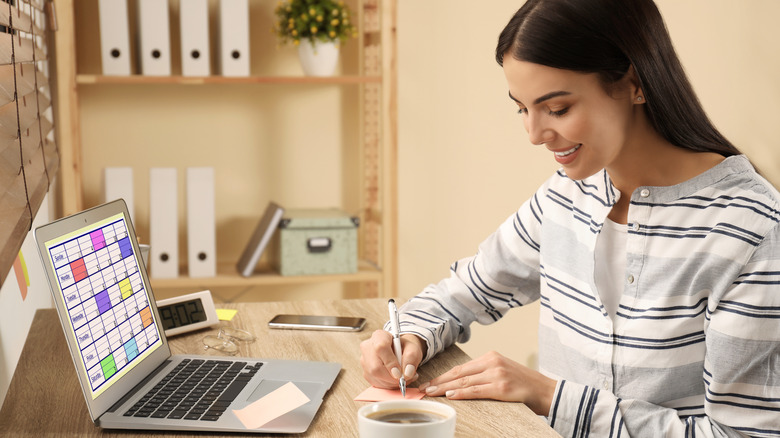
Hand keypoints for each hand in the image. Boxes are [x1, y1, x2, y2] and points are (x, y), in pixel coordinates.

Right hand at [360, 330, 425, 388]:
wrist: (399, 351)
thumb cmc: (404, 348)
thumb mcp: (413, 349)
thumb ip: (411, 358)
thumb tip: (407, 373)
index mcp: (379, 336)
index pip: (381, 348)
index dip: (390, 363)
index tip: (399, 373)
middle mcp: (368, 347)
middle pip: (375, 367)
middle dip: (391, 378)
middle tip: (404, 379)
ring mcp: (364, 360)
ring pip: (375, 377)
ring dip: (391, 382)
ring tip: (403, 378)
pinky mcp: (365, 372)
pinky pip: (375, 382)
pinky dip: (387, 385)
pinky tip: (395, 380)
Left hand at [418, 351, 556, 415]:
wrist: (547, 391)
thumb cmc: (524, 385)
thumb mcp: (503, 372)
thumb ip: (484, 374)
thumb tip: (460, 384)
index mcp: (491, 357)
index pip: (461, 367)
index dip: (443, 376)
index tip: (430, 382)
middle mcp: (492, 362)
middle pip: (459, 373)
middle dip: (439, 381)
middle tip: (424, 388)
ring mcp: (497, 373)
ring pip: (464, 382)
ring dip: (444, 388)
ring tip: (431, 393)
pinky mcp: (501, 386)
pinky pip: (476, 391)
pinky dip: (460, 394)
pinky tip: (449, 396)